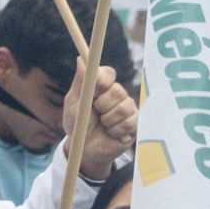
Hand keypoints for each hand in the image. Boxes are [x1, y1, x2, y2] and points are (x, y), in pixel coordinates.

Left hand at [68, 62, 136, 180]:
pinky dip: (115, 130)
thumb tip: (81, 59)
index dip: (103, 79)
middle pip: (118, 90)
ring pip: (124, 106)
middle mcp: (116, 95)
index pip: (108, 73)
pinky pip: (130, 122)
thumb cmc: (77, 124)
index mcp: (100, 87)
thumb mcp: (73, 103)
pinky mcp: (135, 123)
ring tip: (102, 125)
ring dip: (108, 119)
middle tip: (96, 113)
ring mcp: (128, 108)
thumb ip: (80, 82)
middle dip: (103, 104)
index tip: (97, 88)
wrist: (85, 149)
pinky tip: (110, 133)